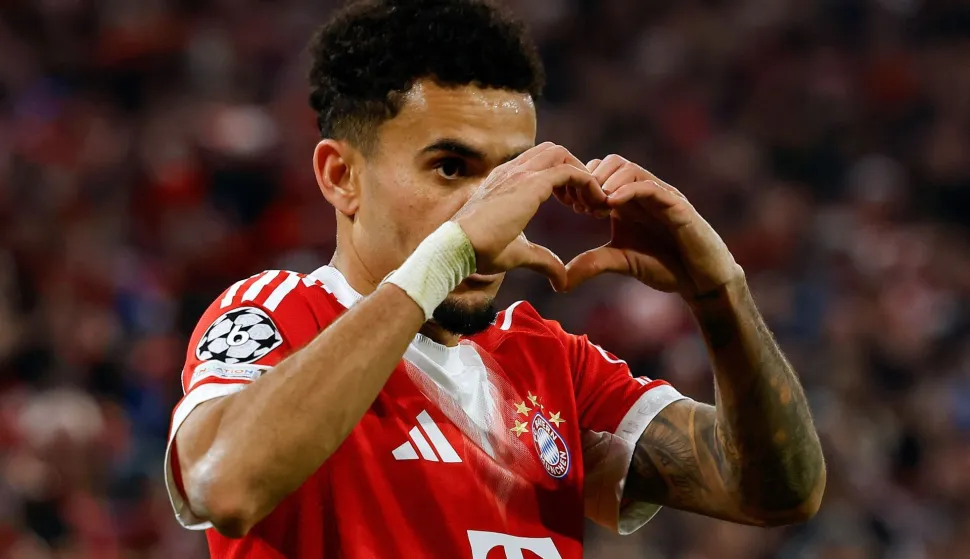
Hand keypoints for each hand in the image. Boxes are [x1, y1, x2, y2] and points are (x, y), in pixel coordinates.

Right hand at [451, 143, 605, 291]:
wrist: (458, 246)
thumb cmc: (478, 251)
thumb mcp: (518, 253)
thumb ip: (542, 259)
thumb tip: (561, 279)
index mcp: (505, 181)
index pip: (539, 163)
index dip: (561, 180)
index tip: (573, 206)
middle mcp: (513, 171)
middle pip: (554, 151)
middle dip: (574, 171)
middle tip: (584, 203)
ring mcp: (520, 173)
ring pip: (563, 155)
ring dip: (582, 175)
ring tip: (591, 204)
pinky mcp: (531, 183)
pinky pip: (569, 171)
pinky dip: (587, 182)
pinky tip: (593, 205)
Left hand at [563, 155, 743, 298]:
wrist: (701, 280)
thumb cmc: (664, 266)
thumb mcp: (620, 262)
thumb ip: (592, 264)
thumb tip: (559, 281)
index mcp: (626, 200)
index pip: (598, 172)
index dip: (580, 184)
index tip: (570, 205)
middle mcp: (642, 192)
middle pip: (610, 162)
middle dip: (590, 179)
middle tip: (581, 206)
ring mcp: (661, 196)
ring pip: (628, 168)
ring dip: (606, 182)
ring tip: (595, 207)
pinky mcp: (677, 206)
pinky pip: (651, 187)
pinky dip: (629, 190)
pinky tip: (611, 204)